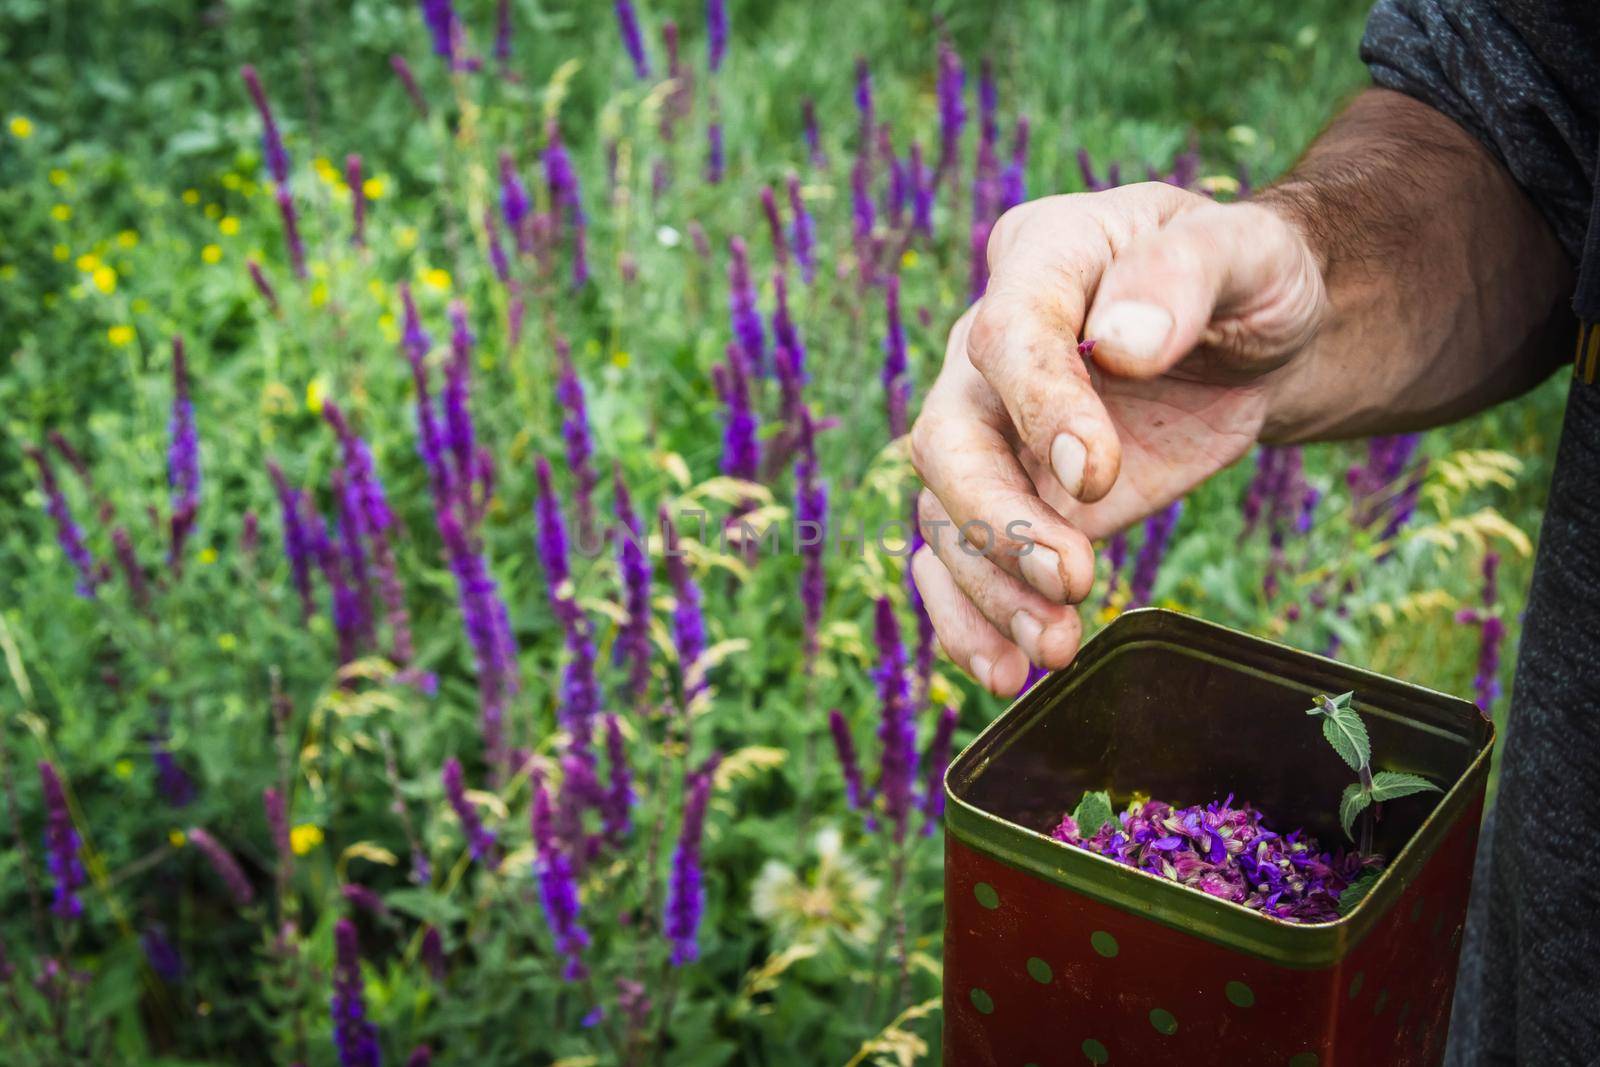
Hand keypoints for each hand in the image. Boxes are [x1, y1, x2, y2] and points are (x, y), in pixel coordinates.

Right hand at [910, 181, 1327, 695]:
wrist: (1252, 341)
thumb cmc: (1249, 278)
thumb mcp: (1249, 251)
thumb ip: (1187, 274)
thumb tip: (1119, 344)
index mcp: (1042, 256)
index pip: (1009, 333)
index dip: (1040, 407)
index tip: (1096, 477)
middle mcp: (990, 346)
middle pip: (947, 436)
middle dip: (997, 518)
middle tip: (1071, 579)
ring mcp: (991, 427)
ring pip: (943, 512)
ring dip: (989, 588)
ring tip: (1053, 648)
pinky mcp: (1013, 497)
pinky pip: (958, 560)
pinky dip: (969, 618)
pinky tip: (1006, 667)